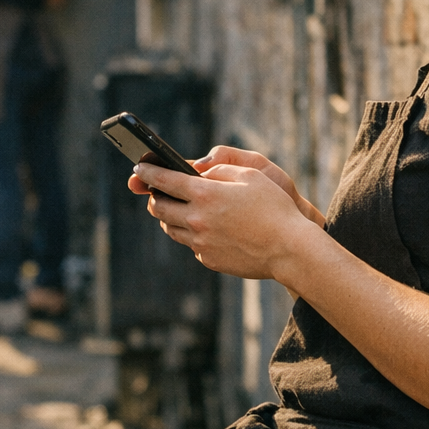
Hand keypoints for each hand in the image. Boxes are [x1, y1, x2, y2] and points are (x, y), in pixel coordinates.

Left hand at [131, 156, 321, 281]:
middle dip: (154, 196)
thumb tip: (200, 174)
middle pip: (160, 207)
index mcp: (205, 194)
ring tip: (177, 209)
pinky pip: (191, 244)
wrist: (289, 249)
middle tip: (157, 191)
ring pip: (171, 228)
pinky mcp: (208, 259)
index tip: (139, 168)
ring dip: (169, 216)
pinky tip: (204, 229)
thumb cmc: (274, 208)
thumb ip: (220, 170)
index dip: (148, 172)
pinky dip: (192, 234)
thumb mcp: (251, 175)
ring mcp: (201, 243)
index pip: (165, 180)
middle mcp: (197, 220)